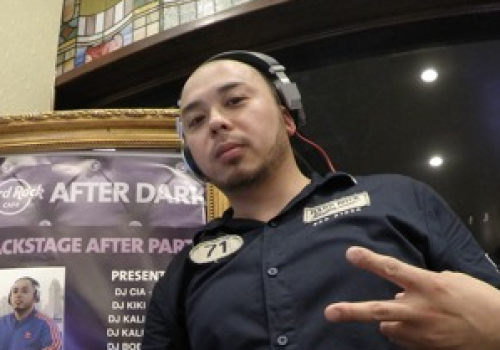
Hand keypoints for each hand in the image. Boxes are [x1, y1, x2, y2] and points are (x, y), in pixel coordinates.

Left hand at [324, 246, 499, 349]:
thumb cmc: (479, 300)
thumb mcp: (452, 281)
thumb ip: (422, 283)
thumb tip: (399, 291)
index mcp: (428, 285)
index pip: (392, 269)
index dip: (369, 261)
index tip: (351, 254)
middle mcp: (420, 310)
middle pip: (378, 310)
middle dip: (350, 311)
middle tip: (330, 312)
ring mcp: (422, 333)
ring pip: (387, 327)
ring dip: (389, 320)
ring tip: (408, 314)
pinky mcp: (425, 349)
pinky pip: (403, 340)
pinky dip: (404, 333)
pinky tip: (421, 327)